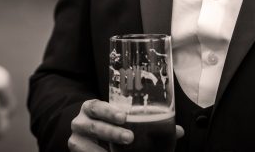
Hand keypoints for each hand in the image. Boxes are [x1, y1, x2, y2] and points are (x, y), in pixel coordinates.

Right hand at [68, 100, 185, 150]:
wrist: (85, 135)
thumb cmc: (109, 124)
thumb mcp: (121, 119)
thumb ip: (145, 122)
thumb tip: (178, 131)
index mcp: (92, 108)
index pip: (96, 106)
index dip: (108, 111)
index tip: (124, 117)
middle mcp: (80, 122)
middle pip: (93, 126)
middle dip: (111, 132)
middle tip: (129, 138)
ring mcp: (76, 140)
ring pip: (86, 145)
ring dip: (104, 149)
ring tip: (119, 151)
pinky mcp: (77, 151)